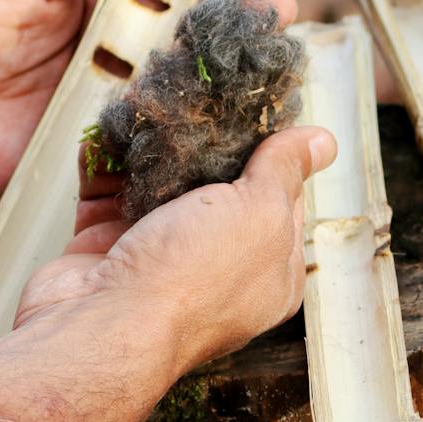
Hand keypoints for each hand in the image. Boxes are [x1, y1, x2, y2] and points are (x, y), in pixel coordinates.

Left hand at [0, 0, 299, 222]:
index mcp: (85, 14)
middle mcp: (102, 66)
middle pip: (182, 44)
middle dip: (232, 26)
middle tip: (274, 10)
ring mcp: (101, 119)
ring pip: (176, 97)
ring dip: (226, 82)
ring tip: (272, 60)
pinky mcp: (92, 168)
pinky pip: (148, 154)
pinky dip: (190, 143)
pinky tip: (231, 128)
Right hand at [13, 124, 336, 377]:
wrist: (98, 329)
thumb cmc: (191, 278)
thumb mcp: (259, 213)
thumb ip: (284, 171)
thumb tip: (324, 141)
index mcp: (269, 272)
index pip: (281, 203)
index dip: (274, 155)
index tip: (259, 108)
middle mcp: (215, 269)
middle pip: (217, 190)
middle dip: (205, 142)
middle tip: (201, 92)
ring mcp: (157, 261)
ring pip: (158, 188)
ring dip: (150, 146)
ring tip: (150, 99)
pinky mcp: (105, 252)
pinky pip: (107, 196)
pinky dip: (105, 163)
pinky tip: (109, 128)